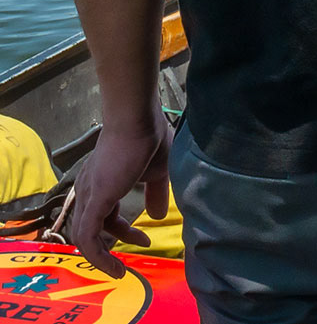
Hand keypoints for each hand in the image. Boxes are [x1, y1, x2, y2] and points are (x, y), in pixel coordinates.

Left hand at [66, 104, 169, 276]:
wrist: (137, 120)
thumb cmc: (149, 138)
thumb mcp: (158, 171)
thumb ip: (156, 194)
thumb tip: (158, 216)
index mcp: (103, 182)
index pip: (104, 214)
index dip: (123, 230)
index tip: (145, 238)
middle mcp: (89, 190)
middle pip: (92, 227)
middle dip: (115, 242)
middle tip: (139, 246)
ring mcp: (89, 196)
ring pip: (84, 237)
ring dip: (101, 257)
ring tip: (118, 270)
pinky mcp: (94, 200)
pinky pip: (87, 237)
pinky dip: (97, 256)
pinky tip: (113, 266)